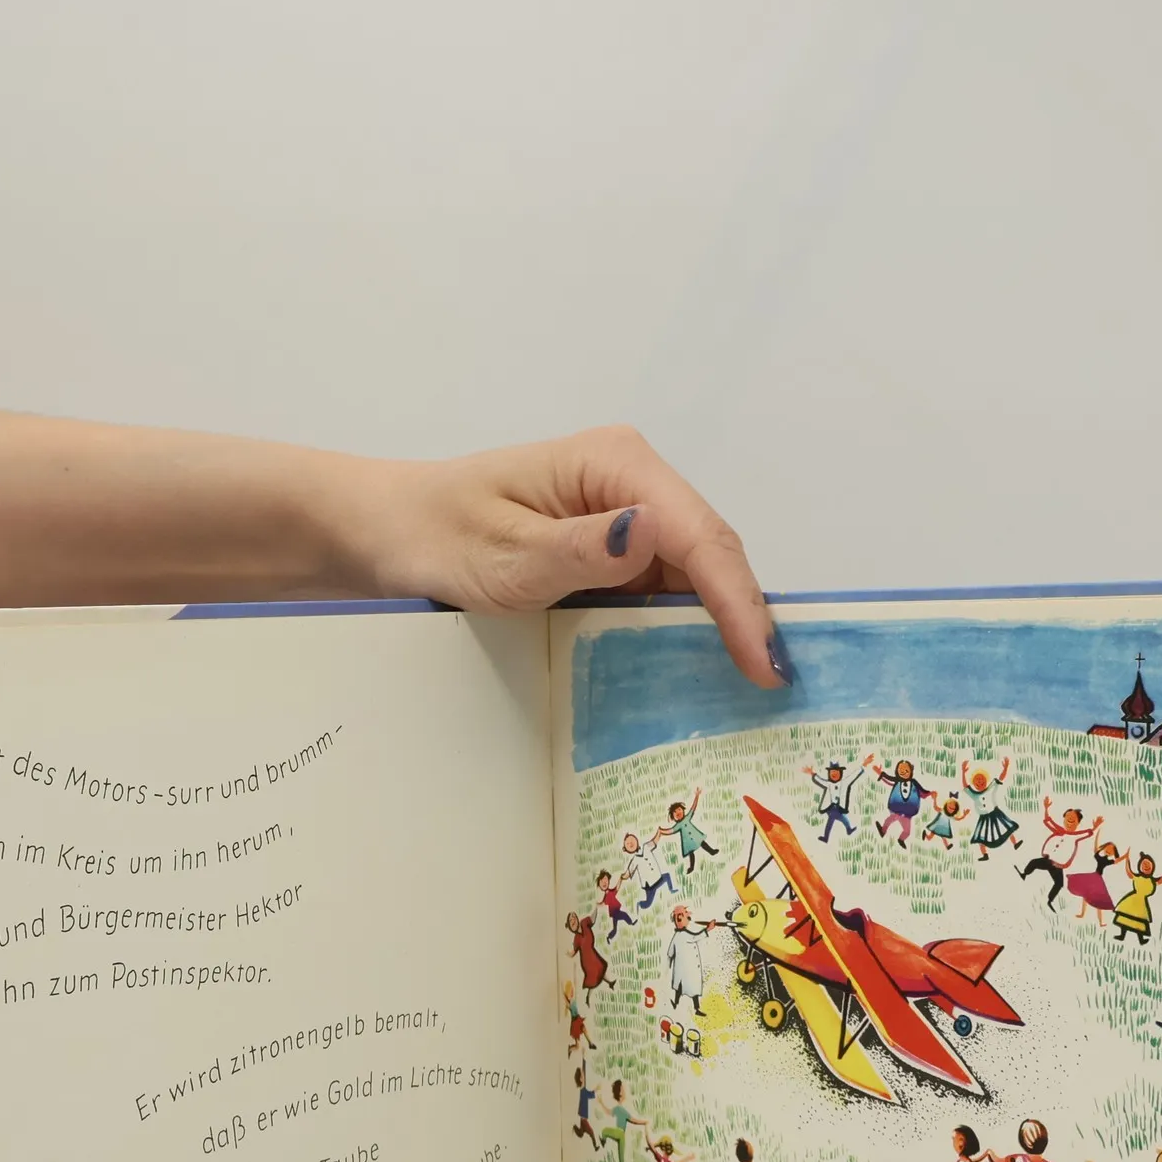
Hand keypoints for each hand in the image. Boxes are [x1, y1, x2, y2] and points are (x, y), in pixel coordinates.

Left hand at [349, 427, 787, 685]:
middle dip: (745, 619)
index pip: (698, 534)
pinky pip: (662, 596)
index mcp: (614, 463)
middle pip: (710, 555)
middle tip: (775, 694)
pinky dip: (682, 636)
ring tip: (750, 698)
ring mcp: (625, 521)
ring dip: (719, 633)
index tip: (761, 664)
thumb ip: (574, 549)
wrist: (387, 532)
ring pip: (694, 580)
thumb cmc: (434, 534)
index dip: (737, 601)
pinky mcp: (612, 555)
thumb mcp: (498, 553)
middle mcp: (633, 484)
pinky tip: (697, 681)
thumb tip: (648, 534)